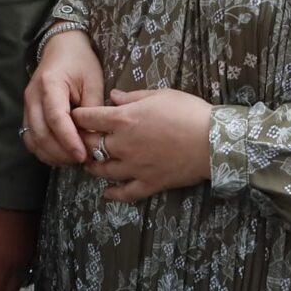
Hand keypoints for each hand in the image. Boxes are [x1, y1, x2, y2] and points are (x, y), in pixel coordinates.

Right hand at [22, 29, 105, 166]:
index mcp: (50, 84)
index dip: (69, 140)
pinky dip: (44, 151)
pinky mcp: (27, 113)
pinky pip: (30, 138)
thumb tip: (93, 138)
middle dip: (62, 152)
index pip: (56, 118)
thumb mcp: (93, 81)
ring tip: (73, 159)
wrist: (62, 47)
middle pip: (41, 133)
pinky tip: (61, 155)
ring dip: (52, 155)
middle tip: (83, 160)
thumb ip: (92, 110)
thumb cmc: (80, 61)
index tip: (83, 155)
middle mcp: (33, 97)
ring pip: (33, 140)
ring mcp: (27, 106)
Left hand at [70, 88, 213, 202]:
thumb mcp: (159, 95)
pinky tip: (107, 194)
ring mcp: (134, 166)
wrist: (214, 140)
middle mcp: (123, 144)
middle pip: (90, 145)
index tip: (76, 116)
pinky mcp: (149, 183)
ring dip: (93, 167)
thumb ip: (131, 97)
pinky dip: (114, 195)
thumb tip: (112, 96)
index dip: (78, 117)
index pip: (88, 118)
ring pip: (103, 170)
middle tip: (80, 141)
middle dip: (81, 142)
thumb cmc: (188, 111)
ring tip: (90, 164)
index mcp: (123, 119)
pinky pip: (126, 193)